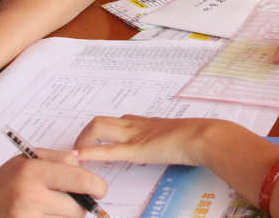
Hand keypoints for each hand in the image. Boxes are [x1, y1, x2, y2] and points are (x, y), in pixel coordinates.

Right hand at [0, 148, 107, 217]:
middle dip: (80, 204)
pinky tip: (45, 214)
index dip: (97, 186)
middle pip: (77, 208)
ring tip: (52, 206)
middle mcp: (30, 197)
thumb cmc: (3, 181)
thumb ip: (58, 158)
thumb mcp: (28, 159)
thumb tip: (84, 163)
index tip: (100, 188)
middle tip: (73, 199)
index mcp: (33, 172)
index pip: (80, 180)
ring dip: (67, 216)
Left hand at [74, 115, 219, 166]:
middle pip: (100, 121)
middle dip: (85, 135)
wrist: (201, 136)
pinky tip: (79, 158)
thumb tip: (166, 147)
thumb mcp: (175, 136)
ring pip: (99, 128)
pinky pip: (109, 150)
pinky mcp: (136, 150)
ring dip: (83, 141)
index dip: (99, 131)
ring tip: (77, 155)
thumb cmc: (194, 136)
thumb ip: (165, 139)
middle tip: (78, 150)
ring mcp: (134, 136)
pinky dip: (91, 154)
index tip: (92, 141)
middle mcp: (135, 125)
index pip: (115, 122)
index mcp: (144, 123)